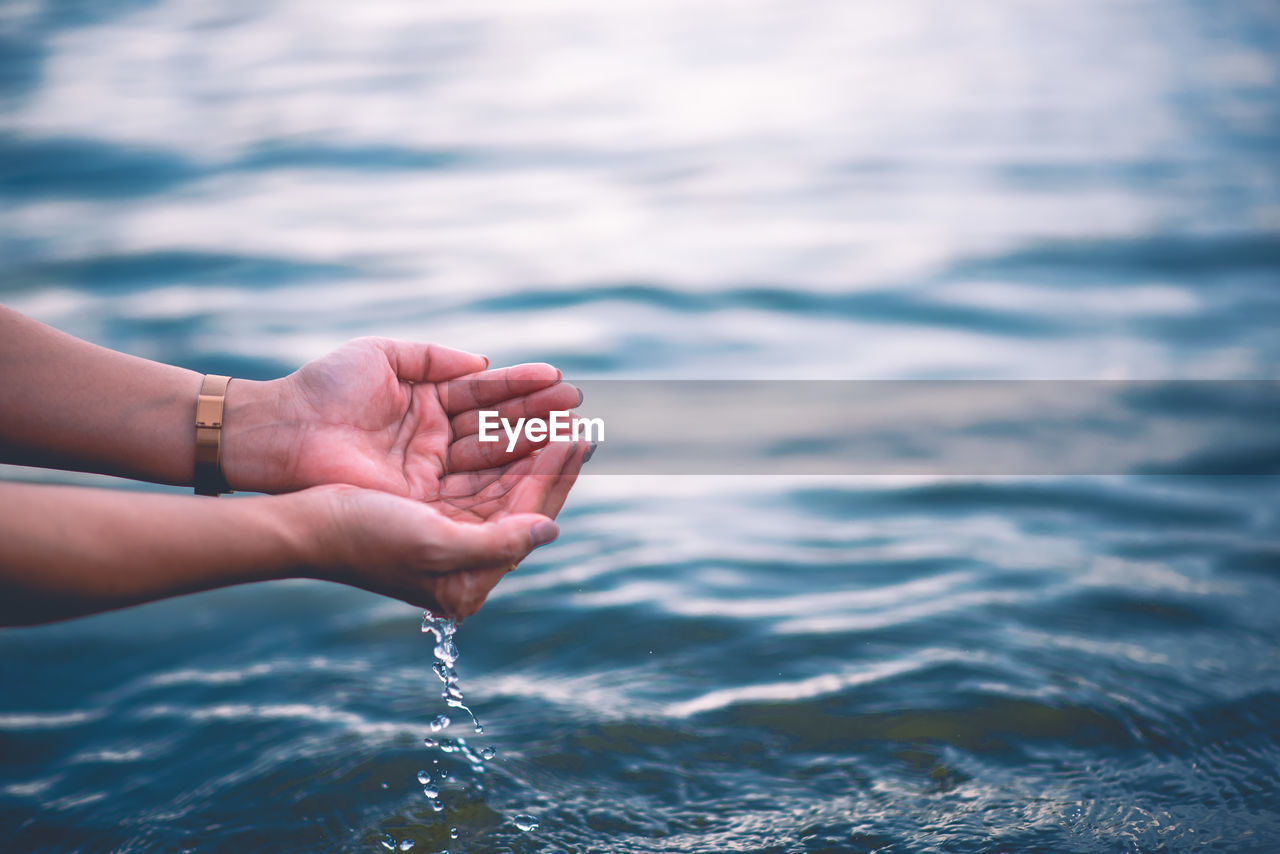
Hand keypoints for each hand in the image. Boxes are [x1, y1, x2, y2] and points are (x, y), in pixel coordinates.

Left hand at [222, 337, 581, 497]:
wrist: (281, 430)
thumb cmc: (324, 389)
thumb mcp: (383, 356)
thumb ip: (435, 358)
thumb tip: (483, 364)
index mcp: (427, 405)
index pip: (486, 397)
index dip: (523, 389)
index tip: (561, 381)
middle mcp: (435, 442)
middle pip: (498, 429)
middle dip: (540, 417)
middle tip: (579, 407)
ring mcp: (430, 473)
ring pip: (494, 457)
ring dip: (535, 444)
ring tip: (574, 428)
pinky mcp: (423, 501)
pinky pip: (476, 487)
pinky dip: (511, 476)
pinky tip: (543, 459)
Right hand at [304, 437, 587, 616]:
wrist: (301, 524)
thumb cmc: (363, 539)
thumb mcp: (435, 545)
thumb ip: (499, 542)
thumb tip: (551, 529)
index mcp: (470, 579)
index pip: (529, 517)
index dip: (556, 476)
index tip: (579, 438)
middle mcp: (465, 555)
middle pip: (522, 497)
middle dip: (550, 457)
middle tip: (579, 420)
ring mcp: (448, 527)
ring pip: (504, 479)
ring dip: (530, 445)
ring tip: (557, 413)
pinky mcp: (430, 503)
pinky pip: (478, 469)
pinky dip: (500, 443)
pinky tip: (518, 419)